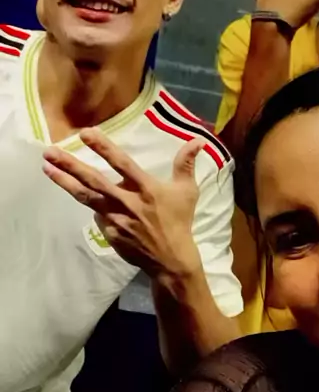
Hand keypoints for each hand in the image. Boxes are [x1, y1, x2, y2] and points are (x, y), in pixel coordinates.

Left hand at [42, 129, 203, 280]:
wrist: (171, 259)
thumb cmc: (179, 221)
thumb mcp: (187, 191)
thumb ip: (186, 164)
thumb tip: (198, 140)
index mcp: (145, 187)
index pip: (121, 163)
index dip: (103, 147)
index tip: (85, 133)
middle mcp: (126, 200)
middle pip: (93, 180)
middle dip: (70, 165)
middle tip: (49, 152)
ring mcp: (115, 218)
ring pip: (85, 196)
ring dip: (64, 182)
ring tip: (46, 169)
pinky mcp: (109, 232)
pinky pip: (96, 215)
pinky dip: (89, 204)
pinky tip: (80, 195)